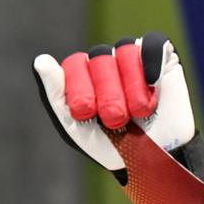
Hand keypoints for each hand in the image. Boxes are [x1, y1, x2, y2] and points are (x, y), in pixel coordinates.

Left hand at [32, 34, 195, 176]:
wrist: (150, 159)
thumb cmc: (109, 146)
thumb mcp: (74, 125)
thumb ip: (56, 94)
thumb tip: (40, 61)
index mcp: (83, 75)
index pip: (75, 64)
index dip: (81, 90)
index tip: (87, 115)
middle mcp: (107, 62)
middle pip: (100, 56)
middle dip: (108, 94)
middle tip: (115, 120)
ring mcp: (133, 57)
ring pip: (125, 50)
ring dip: (131, 87)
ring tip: (137, 113)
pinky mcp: (163, 57)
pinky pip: (153, 43)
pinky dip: (151, 61)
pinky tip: (152, 82)